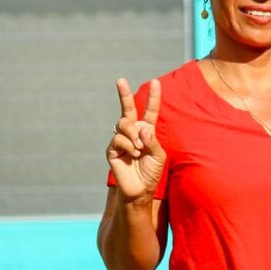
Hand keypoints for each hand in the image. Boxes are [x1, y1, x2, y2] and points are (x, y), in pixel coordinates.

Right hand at [107, 77, 166, 201]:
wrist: (140, 189)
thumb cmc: (151, 172)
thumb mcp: (159, 155)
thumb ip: (152, 140)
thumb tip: (141, 128)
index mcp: (147, 131)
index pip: (149, 111)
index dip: (153, 97)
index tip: (155, 82)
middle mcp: (133, 132)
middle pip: (127, 109)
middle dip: (123, 94)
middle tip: (120, 80)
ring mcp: (121, 140)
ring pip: (123, 123)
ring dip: (133, 134)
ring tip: (139, 148)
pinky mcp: (112, 149)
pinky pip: (118, 139)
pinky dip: (128, 145)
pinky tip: (133, 154)